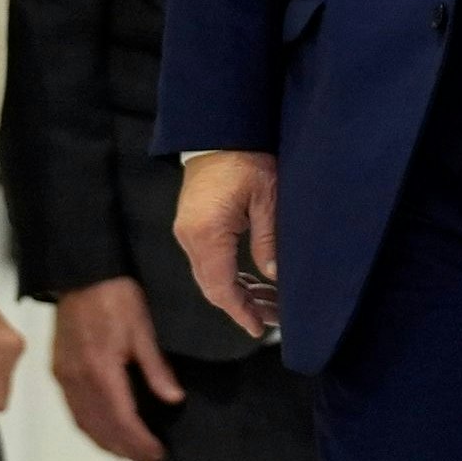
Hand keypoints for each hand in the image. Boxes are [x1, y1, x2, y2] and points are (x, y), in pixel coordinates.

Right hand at [47, 275, 182, 460]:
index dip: (139, 442)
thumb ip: (156, 367)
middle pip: (100, 428)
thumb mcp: (144, 329)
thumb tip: (173, 400)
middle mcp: (77, 380)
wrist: (81, 273)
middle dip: (125, 450)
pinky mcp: (59, 371)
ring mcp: (64, 377)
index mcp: (101, 370)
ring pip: (83, 424)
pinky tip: (106, 432)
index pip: (121, 420)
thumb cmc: (117, 296)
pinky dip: (90, 428)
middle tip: (148, 459)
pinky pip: (73, 411)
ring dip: (106, 444)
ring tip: (130, 453)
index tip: (158, 453)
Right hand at [173, 150, 281, 338]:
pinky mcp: (191, 225)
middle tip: (270, 320)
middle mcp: (190, 237)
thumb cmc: (247, 159)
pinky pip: (207, 261)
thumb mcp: (268, 199)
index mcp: (207, 234)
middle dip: (241, 307)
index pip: (222, 287)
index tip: (260, 329)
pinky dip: (227, 276)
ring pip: (208, 276)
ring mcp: (187, 231)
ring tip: (266, 304)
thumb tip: (274, 276)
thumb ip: (269, 240)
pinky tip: (249, 283)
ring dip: (235, 293)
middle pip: (212, 287)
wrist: (219, 131)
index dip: (241, 312)